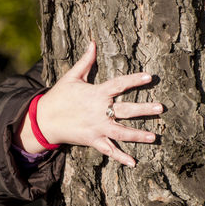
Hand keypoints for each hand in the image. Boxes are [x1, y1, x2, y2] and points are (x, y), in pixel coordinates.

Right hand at [36, 41, 162, 166]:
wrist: (43, 119)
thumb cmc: (58, 96)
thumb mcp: (71, 76)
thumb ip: (85, 61)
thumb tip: (93, 42)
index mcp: (96, 93)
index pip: (119, 85)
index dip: (135, 80)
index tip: (150, 77)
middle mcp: (99, 111)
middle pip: (126, 110)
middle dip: (144, 109)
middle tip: (161, 108)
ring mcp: (96, 128)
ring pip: (121, 132)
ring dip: (138, 135)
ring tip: (155, 137)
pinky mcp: (92, 140)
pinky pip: (108, 150)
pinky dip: (120, 157)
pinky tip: (133, 163)